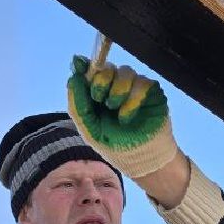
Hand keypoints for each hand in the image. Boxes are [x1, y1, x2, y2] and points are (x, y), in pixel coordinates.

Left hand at [67, 55, 179, 178]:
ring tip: (115, 110)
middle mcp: (115, 87)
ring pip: (125, 71)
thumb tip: (72, 79)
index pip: (90, 72)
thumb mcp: (89, 129)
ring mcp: (134, 87)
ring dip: (117, 90)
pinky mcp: (151, 90)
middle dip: (100, 80)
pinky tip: (127, 116)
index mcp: (97, 94)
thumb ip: (78, 106)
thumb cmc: (114, 145)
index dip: (83, 66)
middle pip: (107, 67)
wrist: (141, 159)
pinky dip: (132, 99)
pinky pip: (142, 83)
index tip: (79, 64)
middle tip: (99, 98)